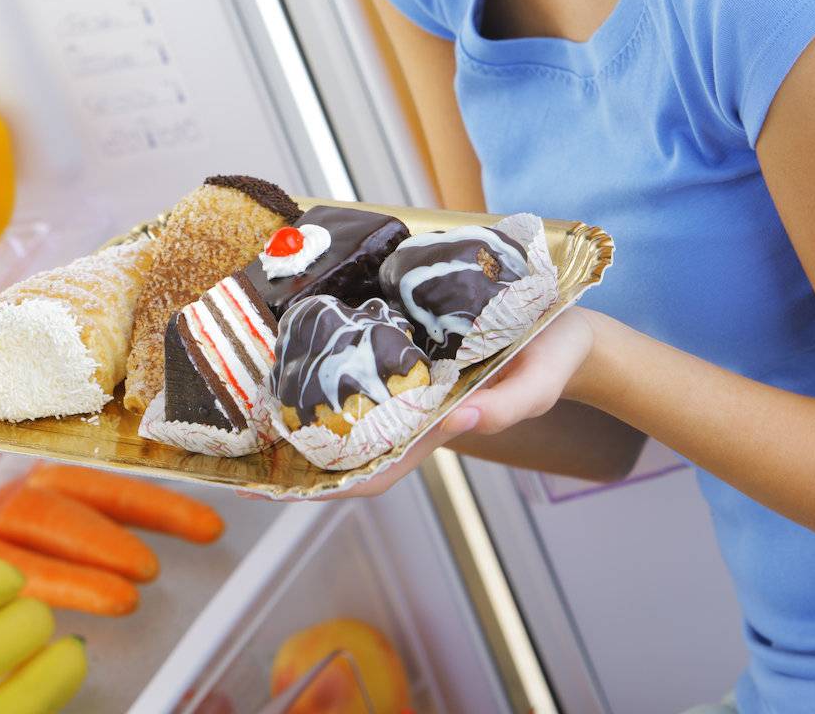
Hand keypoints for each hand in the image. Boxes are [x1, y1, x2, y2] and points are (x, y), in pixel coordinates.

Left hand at [240, 307, 597, 501]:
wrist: (568, 326)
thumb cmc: (552, 360)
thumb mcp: (536, 387)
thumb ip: (503, 408)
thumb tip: (458, 422)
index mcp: (441, 424)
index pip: (379, 467)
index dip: (333, 481)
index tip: (284, 487)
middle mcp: (418, 403)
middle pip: (353, 436)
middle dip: (304, 443)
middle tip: (246, 437)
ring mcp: (414, 372)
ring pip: (354, 395)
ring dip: (312, 398)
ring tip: (258, 387)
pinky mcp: (415, 338)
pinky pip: (370, 352)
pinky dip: (340, 354)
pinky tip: (304, 336)